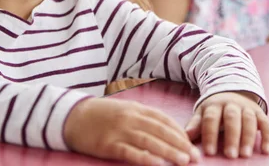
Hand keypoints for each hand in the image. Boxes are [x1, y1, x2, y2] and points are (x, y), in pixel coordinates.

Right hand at [64, 97, 200, 165]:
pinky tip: (159, 165)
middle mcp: (131, 118)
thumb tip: (166, 131)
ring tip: (184, 161)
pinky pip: (131, 152)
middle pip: (161, 131)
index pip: (163, 120)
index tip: (192, 144)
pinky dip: (147, 159)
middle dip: (180, 144)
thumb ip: (143, 118)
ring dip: (169, 152)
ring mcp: (120, 131)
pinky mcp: (109, 145)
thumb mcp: (124, 110)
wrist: (73, 116)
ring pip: (150, 142)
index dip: (179, 132)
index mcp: (136, 108)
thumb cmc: (101, 115)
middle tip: (195, 157)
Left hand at [185, 92, 268, 158]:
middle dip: (232, 137)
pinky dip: (268, 137)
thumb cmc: (215, 109)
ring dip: (248, 138)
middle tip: (230, 155)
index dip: (210, 134)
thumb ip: (195, 124)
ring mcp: (247, 108)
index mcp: (215, 104)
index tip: (210, 152)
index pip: (211, 118)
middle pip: (232, 118)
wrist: (232, 90)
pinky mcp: (260, 113)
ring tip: (245, 154)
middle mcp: (232, 104)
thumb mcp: (203, 112)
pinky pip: (266, 123)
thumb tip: (186, 136)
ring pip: (249, 120)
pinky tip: (266, 150)